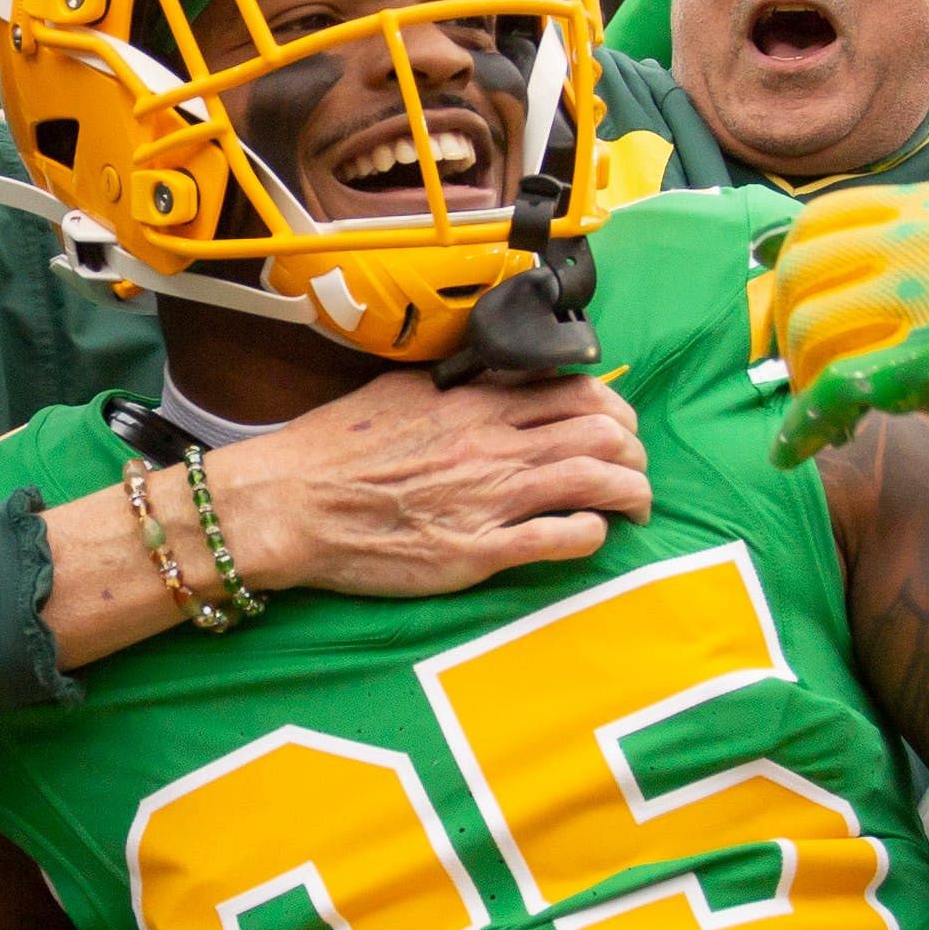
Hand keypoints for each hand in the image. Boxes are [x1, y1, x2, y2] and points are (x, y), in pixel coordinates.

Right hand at [207, 368, 649, 597]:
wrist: (290, 503)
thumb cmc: (332, 451)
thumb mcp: (399, 393)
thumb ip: (454, 387)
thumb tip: (492, 379)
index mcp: (471, 402)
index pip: (573, 390)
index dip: (612, 406)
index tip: (616, 423)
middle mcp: (490, 444)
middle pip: (601, 433)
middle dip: (634, 450)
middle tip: (635, 467)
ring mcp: (488, 498)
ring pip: (596, 481)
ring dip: (631, 491)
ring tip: (638, 504)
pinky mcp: (478, 551)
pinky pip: (561, 538)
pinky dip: (593, 534)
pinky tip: (593, 535)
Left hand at [755, 183, 928, 486]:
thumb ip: (915, 245)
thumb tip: (811, 260)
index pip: (821, 218)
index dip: (787, 267)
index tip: (782, 305)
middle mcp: (926, 241)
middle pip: (802, 275)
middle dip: (786, 331)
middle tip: (801, 372)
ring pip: (811, 332)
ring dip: (801, 383)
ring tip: (825, 414)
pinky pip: (837, 389)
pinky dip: (803, 424)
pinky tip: (794, 450)